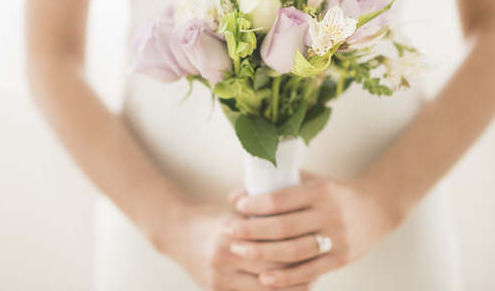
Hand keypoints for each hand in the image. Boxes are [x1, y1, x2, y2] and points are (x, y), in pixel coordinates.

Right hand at [154, 203, 309, 290]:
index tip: (316, 247)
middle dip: (298, 272)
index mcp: (231, 233)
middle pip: (271, 270)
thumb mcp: (237, 213)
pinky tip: (286, 290)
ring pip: (263, 290)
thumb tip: (299, 220)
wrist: (176, 232)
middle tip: (318, 267)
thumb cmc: (213, 218)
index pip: (273, 246)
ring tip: (308, 282)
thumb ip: (263, 219)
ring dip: (288, 289)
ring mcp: (218, 278)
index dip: (298, 249)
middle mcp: (223, 257)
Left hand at [222, 172, 404, 287]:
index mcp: (320, 190)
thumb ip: (275, 186)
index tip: (237, 207)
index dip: (256, 204)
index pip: (281, 199)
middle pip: (283, 227)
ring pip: (294, 251)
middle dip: (250, 230)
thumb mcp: (310, 181)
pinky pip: (309, 271)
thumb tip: (235, 196)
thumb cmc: (334, 192)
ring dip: (262, 253)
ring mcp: (337, 238)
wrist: (377, 208)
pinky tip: (264, 279)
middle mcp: (330, 214)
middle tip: (226, 231)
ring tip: (238, 251)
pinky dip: (286, 278)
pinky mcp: (341, 259)